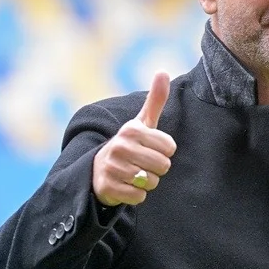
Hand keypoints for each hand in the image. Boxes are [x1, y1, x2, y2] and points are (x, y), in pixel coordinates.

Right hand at [93, 72, 177, 206]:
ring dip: (146, 182)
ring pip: (152, 182)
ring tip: (133, 174)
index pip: (170, 148)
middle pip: (163, 166)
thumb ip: (155, 99)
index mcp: (132, 130)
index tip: (149, 149)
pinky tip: (125, 185)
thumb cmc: (129, 144)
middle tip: (142, 163)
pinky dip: (136, 195)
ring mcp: (112, 167)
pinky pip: (139, 197)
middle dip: (157, 169)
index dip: (164, 152)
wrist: (99, 169)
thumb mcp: (142, 122)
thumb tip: (162, 71)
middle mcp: (120, 146)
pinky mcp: (108, 187)